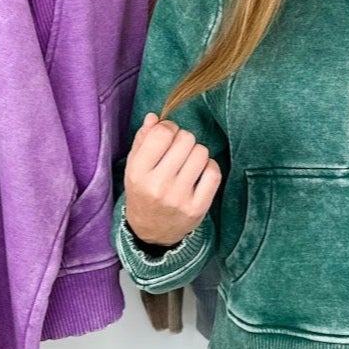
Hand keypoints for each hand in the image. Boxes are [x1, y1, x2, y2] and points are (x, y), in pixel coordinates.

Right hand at [123, 112, 221, 248]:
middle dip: (184, 140)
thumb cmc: (143, 192)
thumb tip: (155, 117)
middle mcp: (159, 185)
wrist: (151, 232)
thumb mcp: (134, 167)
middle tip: (178, 151)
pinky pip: (214, 172)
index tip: (168, 134)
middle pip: (185, 140)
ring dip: (196, 153)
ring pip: (201, 153)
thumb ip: (143, 139)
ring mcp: (179, 198)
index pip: (162, 134)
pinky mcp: (198, 208)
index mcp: (139, 173)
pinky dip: (209, 167)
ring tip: (188, 163)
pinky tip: (200, 172)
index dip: (169, 127)